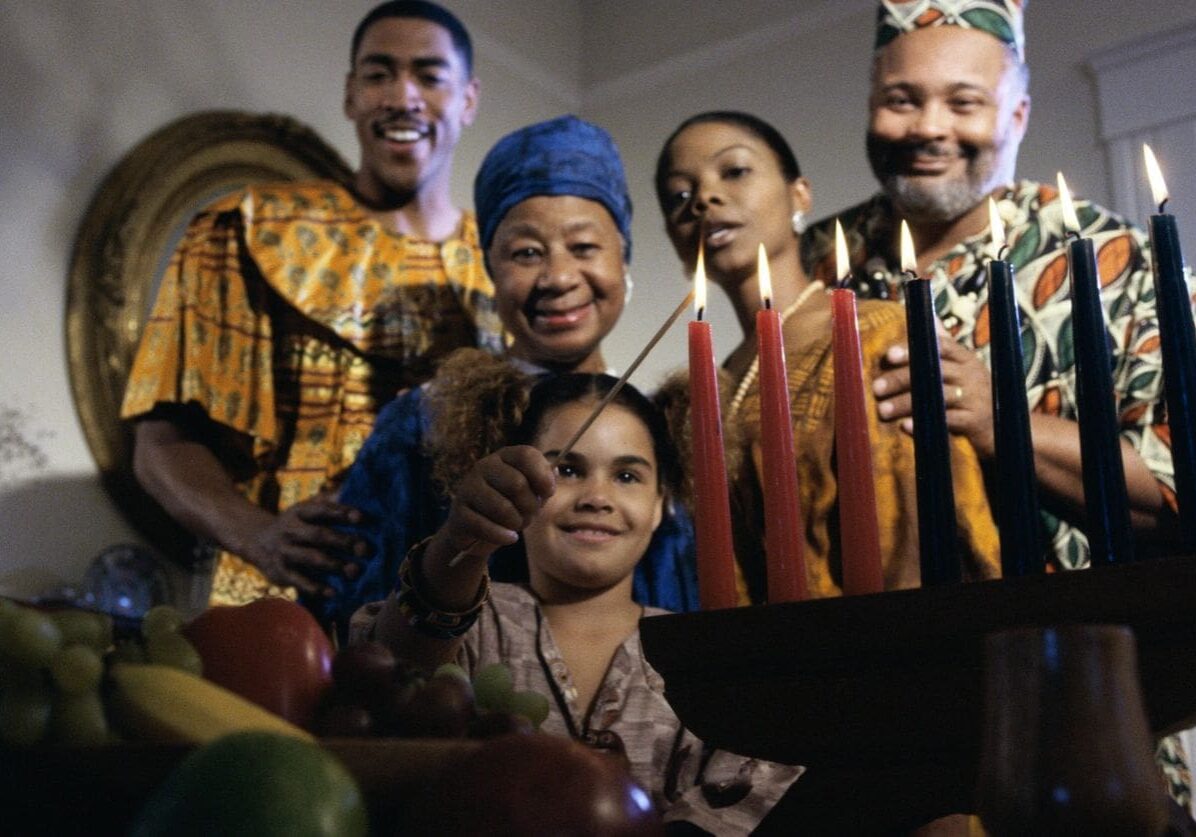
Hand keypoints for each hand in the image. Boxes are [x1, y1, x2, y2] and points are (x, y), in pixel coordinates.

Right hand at [242, 494, 365, 596]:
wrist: (256, 541)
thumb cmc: (295, 523)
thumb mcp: (305, 508)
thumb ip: (328, 501)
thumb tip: (350, 490)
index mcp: (299, 512)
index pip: (322, 510)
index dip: (341, 512)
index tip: (361, 517)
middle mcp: (290, 530)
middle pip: (319, 535)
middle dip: (343, 541)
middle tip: (364, 549)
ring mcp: (284, 552)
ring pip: (311, 558)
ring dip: (334, 565)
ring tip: (354, 571)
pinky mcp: (281, 572)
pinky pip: (300, 581)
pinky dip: (317, 588)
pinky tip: (333, 592)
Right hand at [442, 446, 556, 558]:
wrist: (476, 531)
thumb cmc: (509, 506)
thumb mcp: (530, 492)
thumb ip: (544, 482)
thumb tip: (554, 473)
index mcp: (504, 457)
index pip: (526, 455)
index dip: (542, 475)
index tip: (548, 492)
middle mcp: (483, 466)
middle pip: (517, 484)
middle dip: (530, 506)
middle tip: (530, 515)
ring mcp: (468, 488)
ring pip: (502, 508)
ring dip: (517, 522)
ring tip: (517, 525)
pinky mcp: (459, 512)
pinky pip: (485, 526)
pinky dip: (503, 536)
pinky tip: (510, 538)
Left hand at [871, 333, 995, 459]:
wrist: (1004, 423)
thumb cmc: (974, 391)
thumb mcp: (964, 365)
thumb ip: (945, 343)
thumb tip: (929, 317)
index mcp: (965, 358)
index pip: (939, 348)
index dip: (913, 350)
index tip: (889, 355)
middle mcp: (971, 375)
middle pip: (933, 372)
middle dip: (901, 379)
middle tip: (876, 388)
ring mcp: (975, 398)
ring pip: (937, 397)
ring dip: (906, 404)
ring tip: (882, 411)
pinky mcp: (975, 421)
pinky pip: (948, 421)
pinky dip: (925, 423)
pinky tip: (905, 426)